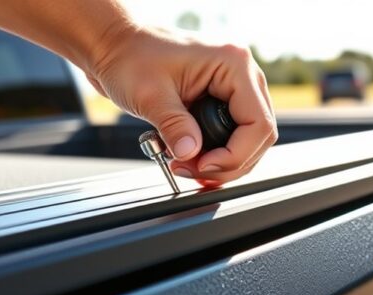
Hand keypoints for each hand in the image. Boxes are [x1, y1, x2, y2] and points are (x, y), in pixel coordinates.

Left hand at [85, 27, 276, 184]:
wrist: (114, 48)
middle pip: (257, 136)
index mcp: (234, 65)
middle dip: (227, 162)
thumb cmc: (130, 57)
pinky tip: (188, 159)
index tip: (202, 165)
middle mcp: (240, 76)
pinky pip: (228, 137)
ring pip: (246, 141)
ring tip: (184, 164)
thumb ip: (174, 125)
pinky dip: (211, 154)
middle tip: (191, 169)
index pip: (257, 123)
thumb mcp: (150, 95)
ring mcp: (231, 90)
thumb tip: (191, 155)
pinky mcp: (218, 102)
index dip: (235, 154)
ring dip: (219, 162)